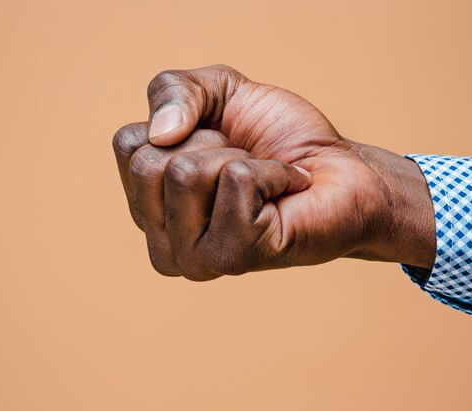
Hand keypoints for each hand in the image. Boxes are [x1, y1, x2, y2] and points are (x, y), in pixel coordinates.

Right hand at [113, 65, 435, 279]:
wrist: (344, 171)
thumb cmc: (281, 139)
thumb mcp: (221, 92)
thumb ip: (174, 91)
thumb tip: (160, 133)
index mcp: (149, 207)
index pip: (127, 145)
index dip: (182, 123)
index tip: (219, 142)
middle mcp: (162, 242)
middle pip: (150, 162)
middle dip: (210, 143)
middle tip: (246, 162)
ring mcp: (194, 258)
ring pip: (187, 172)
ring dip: (241, 158)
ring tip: (264, 179)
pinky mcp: (234, 257)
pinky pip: (238, 181)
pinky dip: (274, 170)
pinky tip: (287, 191)